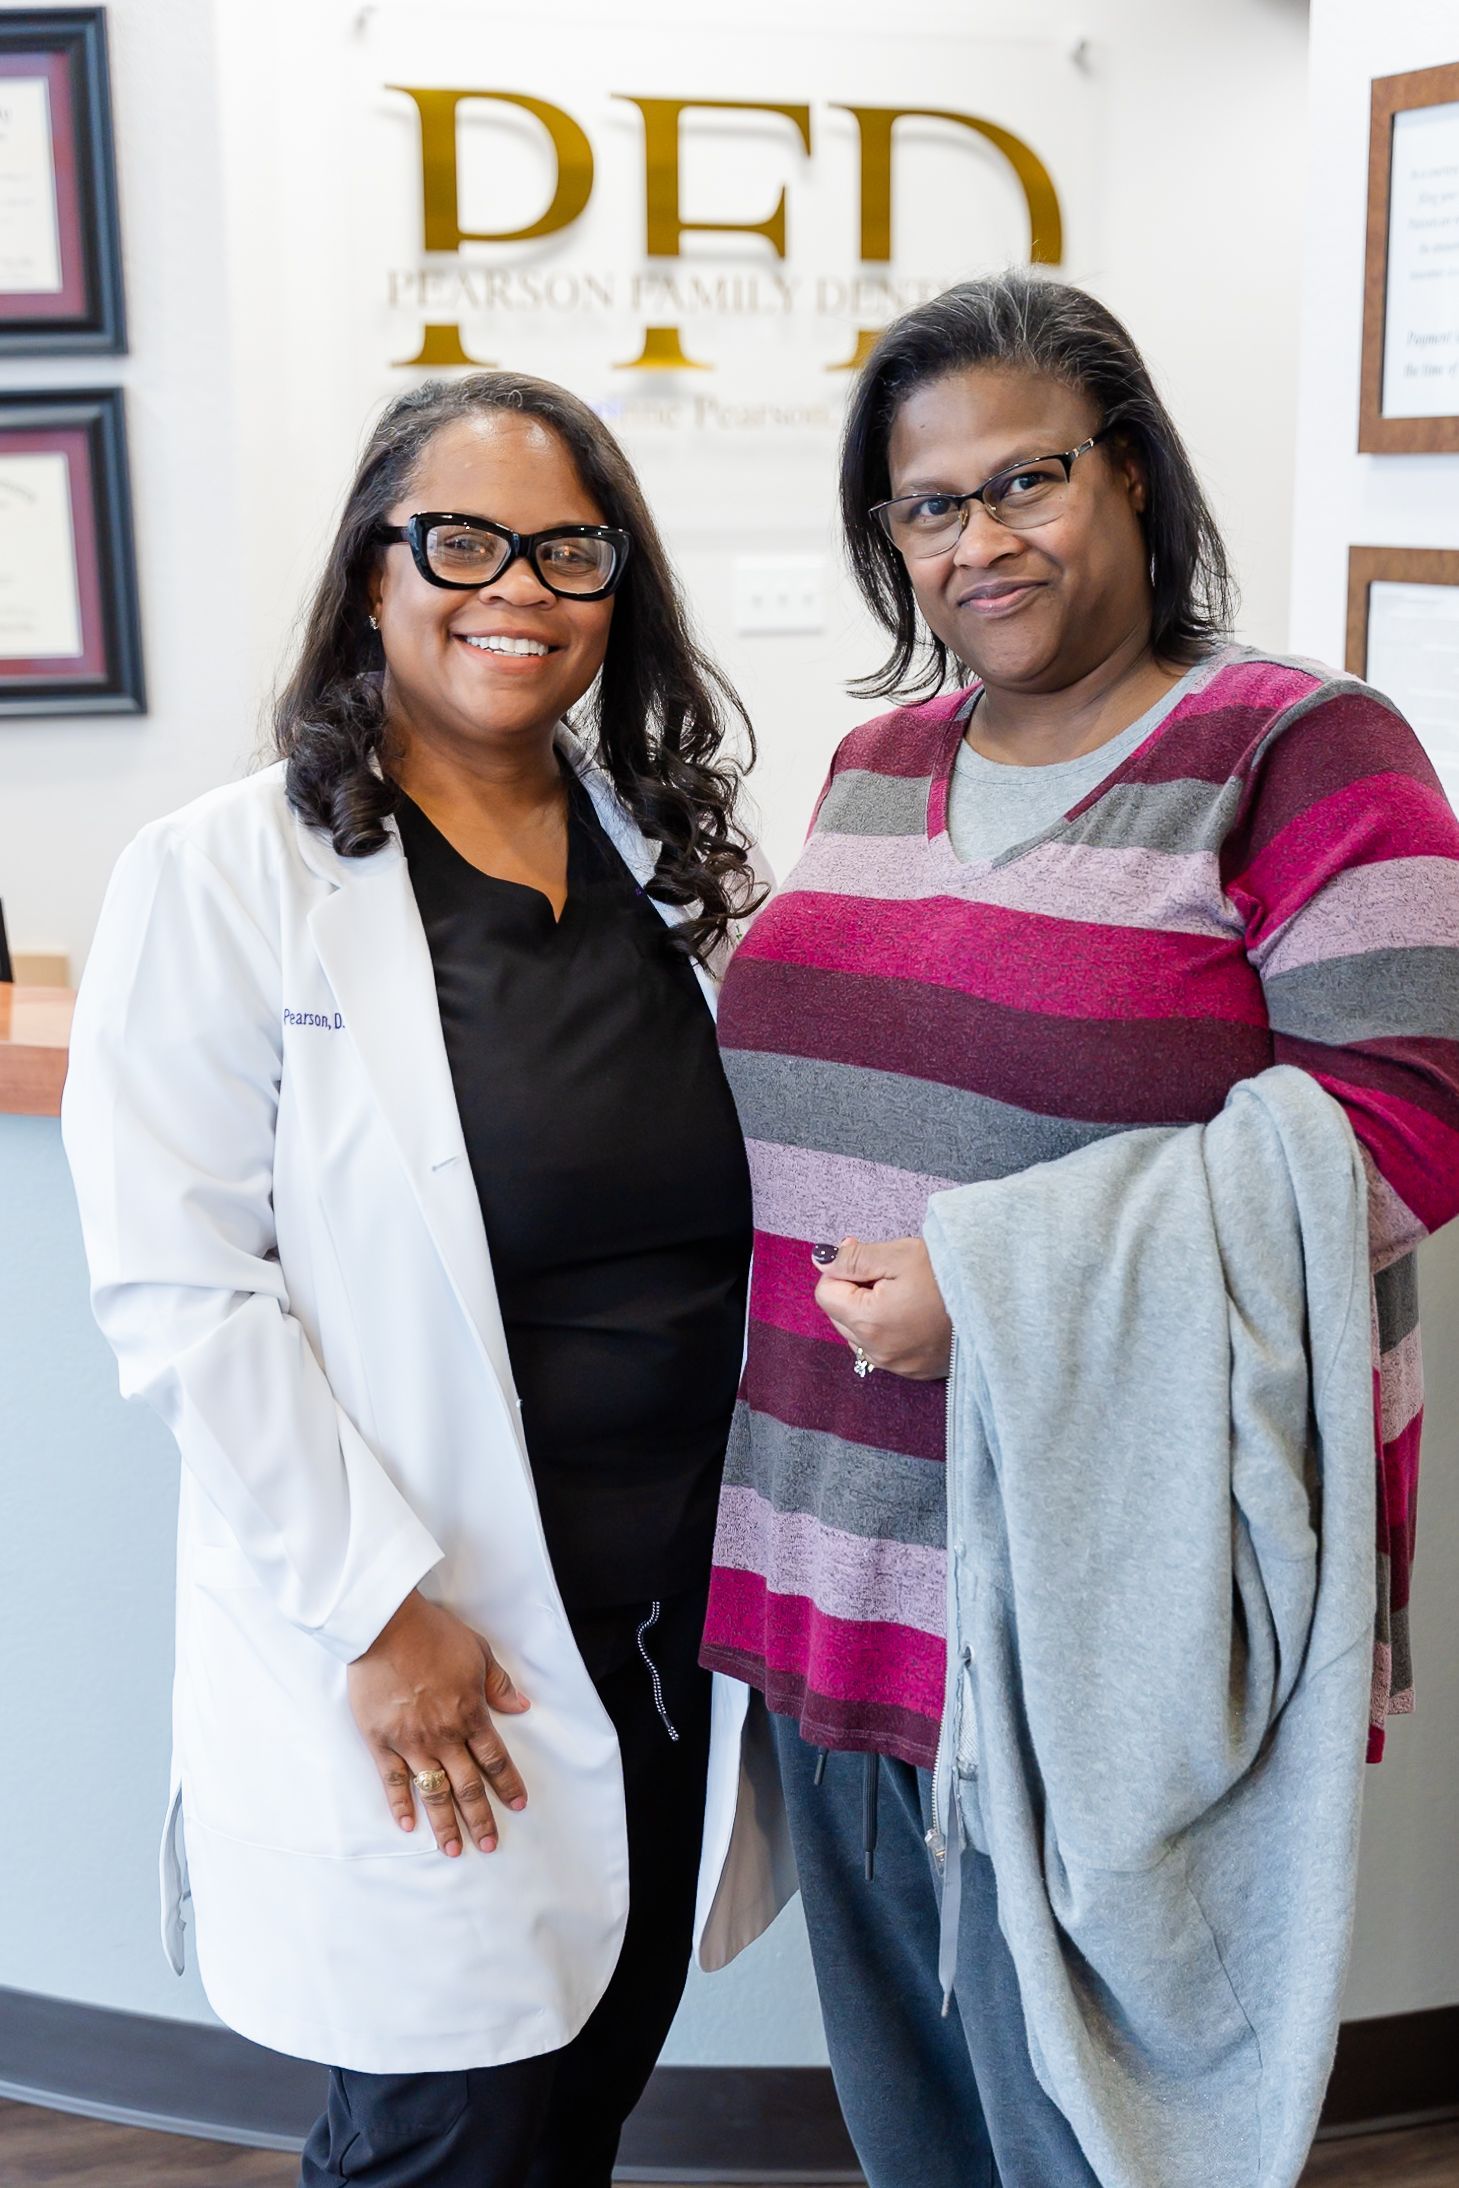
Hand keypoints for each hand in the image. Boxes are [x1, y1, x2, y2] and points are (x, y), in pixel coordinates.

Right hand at [347, 1591, 530, 1856]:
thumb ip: (498, 1684)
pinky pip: (393, 1780)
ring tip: (454, 1849)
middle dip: (480, 1818)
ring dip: (445, 1824)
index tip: (518, 1805)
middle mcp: (444, 1736)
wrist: (386, 1627)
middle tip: (489, 1845)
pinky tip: (409, 1825)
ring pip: (433, 1792)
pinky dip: (401, 1804)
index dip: (507, 1784)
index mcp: (470, 1714)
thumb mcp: (478, 1652)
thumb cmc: (433, 1633)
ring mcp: (411, 1742)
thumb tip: (521, 1707)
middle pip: (467, 1786)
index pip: (495, 1760)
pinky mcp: (381, 1741)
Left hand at [813, 1236, 952, 1380]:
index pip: (825, 1293)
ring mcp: (896, 1366)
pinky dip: (887, 1331)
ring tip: (905, 1296)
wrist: (994, 1303)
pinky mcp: (913, 1372)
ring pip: (858, 1334)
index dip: (843, 1271)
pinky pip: (881, 1349)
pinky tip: (913, 1315)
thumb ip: (853, 1258)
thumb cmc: (949, 1276)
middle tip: (891, 1276)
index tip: (871, 1262)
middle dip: (855, 1292)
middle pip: (839, 1315)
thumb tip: (821, 1260)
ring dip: (869, 1313)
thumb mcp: (899, 1255)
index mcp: (869, 1321)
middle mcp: (878, 1351)